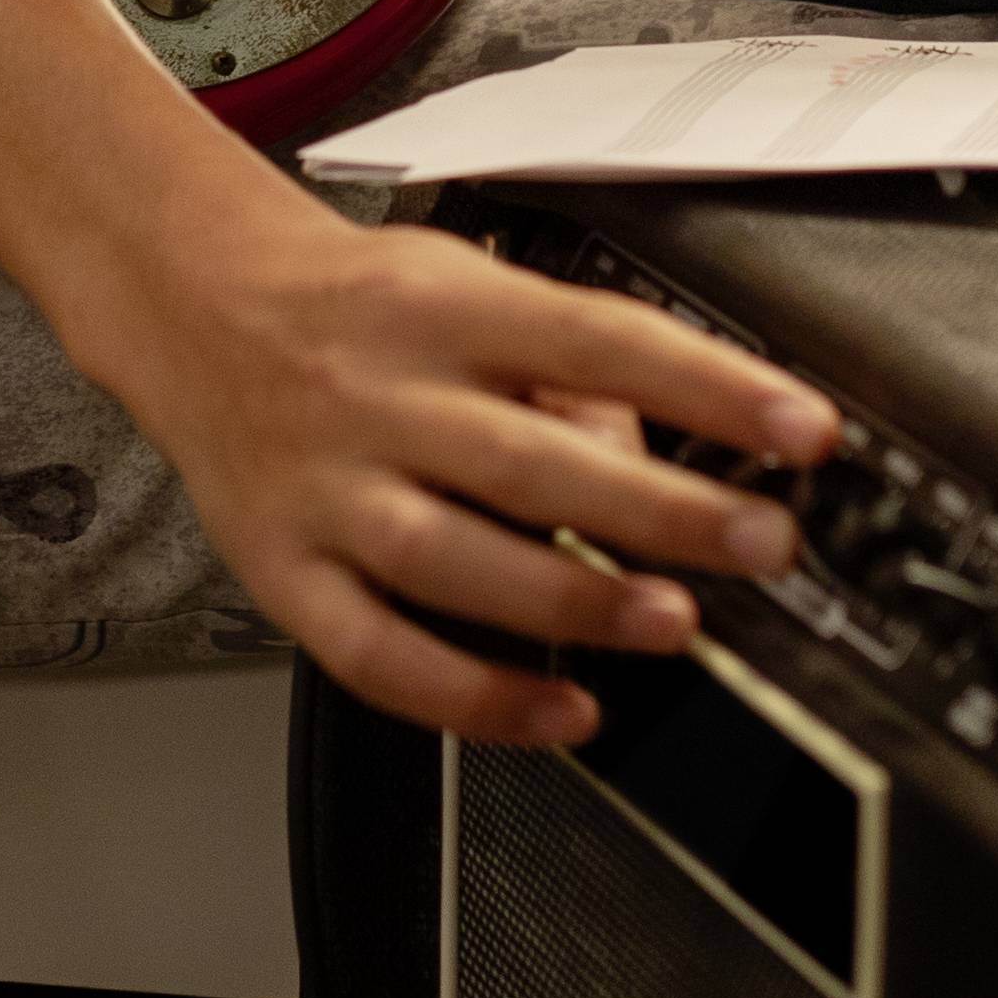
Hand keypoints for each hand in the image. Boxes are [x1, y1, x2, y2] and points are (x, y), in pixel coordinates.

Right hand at [60, 185, 833, 748]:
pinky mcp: (283, 568)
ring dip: (573, 599)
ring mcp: (325, 487)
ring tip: (674, 625)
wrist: (192, 306)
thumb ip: (565, 364)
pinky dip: (471, 697)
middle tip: (764, 544)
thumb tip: (656, 453)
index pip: (594, 339)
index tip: (804, 430)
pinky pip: (376, 652)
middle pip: (529, 459)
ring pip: (453, 558)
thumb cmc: (356, 304)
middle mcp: (379, 395)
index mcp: (441, 307)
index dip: (709, 386)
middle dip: (661, 510)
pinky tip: (559, 715)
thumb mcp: (466, 282)